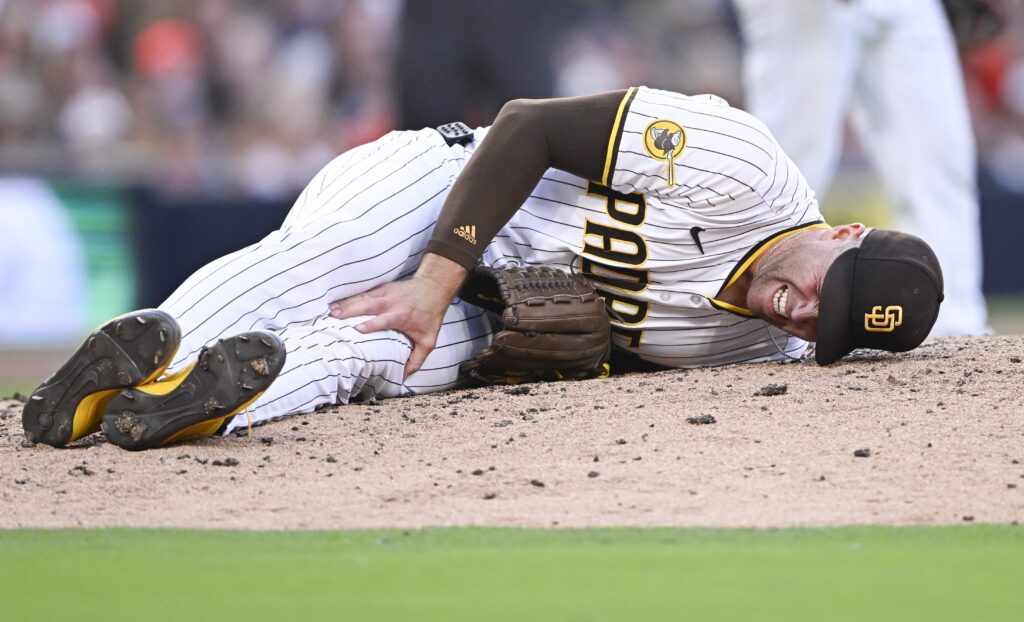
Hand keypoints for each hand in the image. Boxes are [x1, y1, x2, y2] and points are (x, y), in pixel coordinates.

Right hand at [329, 254, 467, 378]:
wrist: (434, 288)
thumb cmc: (430, 317)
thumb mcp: (428, 340)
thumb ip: (417, 360)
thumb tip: (404, 378)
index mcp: (403, 316)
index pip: (385, 319)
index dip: (371, 324)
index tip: (356, 329)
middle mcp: (392, 303)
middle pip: (369, 305)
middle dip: (351, 310)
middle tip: (334, 317)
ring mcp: (386, 293)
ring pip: (363, 297)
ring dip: (346, 304)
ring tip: (330, 311)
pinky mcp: (381, 288)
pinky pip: (362, 293)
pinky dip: (348, 298)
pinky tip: (335, 303)